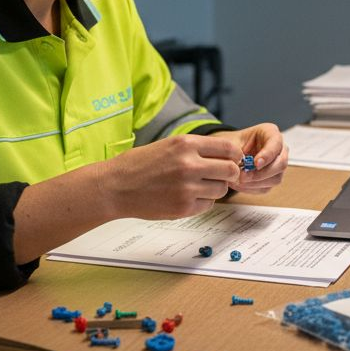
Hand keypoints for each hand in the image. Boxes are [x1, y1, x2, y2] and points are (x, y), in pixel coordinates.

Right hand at [94, 134, 244, 218]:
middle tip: (219, 176)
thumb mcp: (168, 145)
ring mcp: (187, 187)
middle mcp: (189, 164)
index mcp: (186, 144)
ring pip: (221, 189)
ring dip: (214, 189)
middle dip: (229, 174)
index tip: (231, 160)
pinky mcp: (183, 207)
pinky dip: (202, 202)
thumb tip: (226, 156)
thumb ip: (196, 149)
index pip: (228, 148)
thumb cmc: (139, 165)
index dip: (234, 156)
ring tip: (196, 186)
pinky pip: (208, 205)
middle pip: (230, 170)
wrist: (115, 187)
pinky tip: (186, 197)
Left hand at [218, 123, 289, 194]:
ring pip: (276, 179)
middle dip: (261, 173)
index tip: (256, 163)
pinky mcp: (271, 179)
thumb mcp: (232, 141)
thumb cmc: (233, 143)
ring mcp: (277, 165)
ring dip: (256, 182)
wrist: (231, 152)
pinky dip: (251, 188)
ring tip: (237, 180)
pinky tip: (239, 184)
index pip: (276, 144)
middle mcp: (279, 149)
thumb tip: (237, 165)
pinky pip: (266, 188)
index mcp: (271, 133)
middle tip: (243, 176)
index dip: (267, 155)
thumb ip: (234, 151)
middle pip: (281, 164)